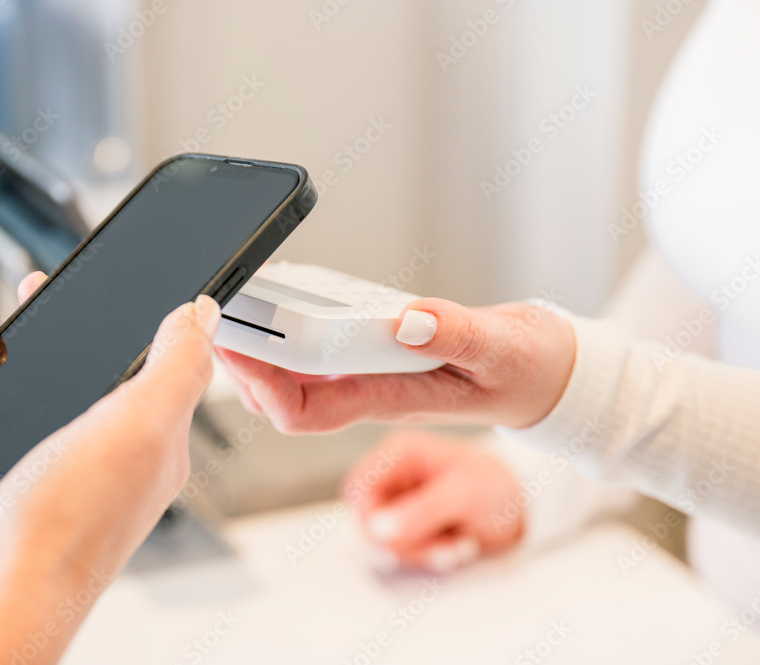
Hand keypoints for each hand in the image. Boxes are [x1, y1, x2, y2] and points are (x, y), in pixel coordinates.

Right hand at [0, 274, 219, 664]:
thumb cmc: (70, 522)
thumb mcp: (141, 423)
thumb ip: (176, 365)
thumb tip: (202, 315)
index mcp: (152, 445)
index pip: (149, 370)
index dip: (127, 323)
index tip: (97, 291)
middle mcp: (105, 465)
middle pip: (81, 380)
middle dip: (51, 335)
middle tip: (27, 299)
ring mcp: (51, 483)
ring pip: (24, 404)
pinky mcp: (0, 503)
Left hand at [216, 298, 574, 432]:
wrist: (542, 373)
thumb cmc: (523, 372)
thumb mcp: (498, 351)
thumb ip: (456, 335)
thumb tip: (407, 321)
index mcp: (385, 397)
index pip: (303, 411)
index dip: (259, 385)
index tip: (234, 347)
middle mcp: (366, 389)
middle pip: (282, 395)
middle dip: (242, 362)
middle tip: (217, 315)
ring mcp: (368, 373)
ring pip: (295, 375)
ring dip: (261, 346)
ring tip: (238, 303)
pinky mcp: (376, 353)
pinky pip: (320, 351)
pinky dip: (295, 327)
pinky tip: (287, 297)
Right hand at [343, 429, 523, 573]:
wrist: (520, 506)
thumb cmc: (493, 486)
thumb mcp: (461, 495)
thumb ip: (419, 511)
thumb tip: (377, 529)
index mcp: (399, 453)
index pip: (358, 488)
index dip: (370, 518)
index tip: (395, 538)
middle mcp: (394, 476)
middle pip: (368, 521)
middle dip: (406, 542)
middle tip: (441, 544)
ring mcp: (400, 503)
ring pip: (384, 542)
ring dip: (422, 553)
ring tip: (456, 544)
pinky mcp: (408, 525)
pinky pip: (401, 551)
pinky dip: (427, 557)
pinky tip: (453, 546)